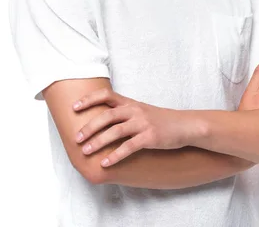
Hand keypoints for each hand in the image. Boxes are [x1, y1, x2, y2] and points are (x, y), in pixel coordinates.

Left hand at [72, 88, 197, 167]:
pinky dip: (115, 155)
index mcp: (130, 103)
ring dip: (98, 141)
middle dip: (89, 127)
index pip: (106, 95)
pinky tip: (105, 163)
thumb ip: (123, 112)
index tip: (74, 108)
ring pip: (115, 131)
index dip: (88, 99)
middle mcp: (135, 110)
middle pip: (107, 115)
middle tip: (77, 138)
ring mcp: (143, 123)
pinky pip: (129, 147)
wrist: (185, 126)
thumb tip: (99, 121)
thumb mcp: (141, 111)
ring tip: (86, 151)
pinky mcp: (150, 137)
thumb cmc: (160, 120)